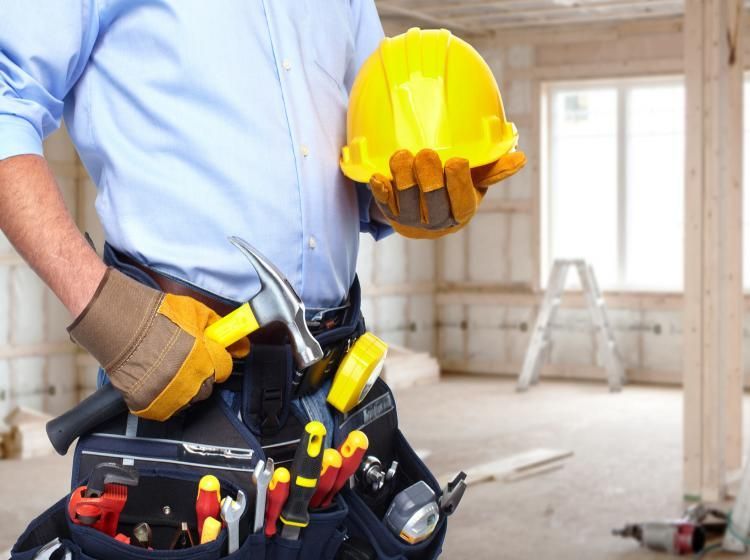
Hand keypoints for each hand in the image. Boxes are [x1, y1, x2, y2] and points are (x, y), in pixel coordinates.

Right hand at [68, 269, 249, 420]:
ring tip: (168, 370)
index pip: (224, 369)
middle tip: (185, 361)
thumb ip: (219, 330)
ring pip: (186, 401)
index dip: (216, 360)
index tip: (208, 356)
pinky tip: (155, 382)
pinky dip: (161, 400)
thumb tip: (240, 344)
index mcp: (205, 361)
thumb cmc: (157, 316)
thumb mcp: (197, 313)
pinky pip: (162, 410)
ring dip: (182, 389)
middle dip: (201, 375)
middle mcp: (191, 383)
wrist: (120, 324)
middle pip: (206, 388)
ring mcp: (169, 397)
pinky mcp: (147, 405)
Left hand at [369, 148, 525, 238]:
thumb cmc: (453, 192)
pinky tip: (377, 176)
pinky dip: (380, 190)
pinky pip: (383, 203)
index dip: (458, 183)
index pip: (461, 202)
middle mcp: (436, 221)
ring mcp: (411, 219)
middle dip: (429, 178)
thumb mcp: (475, 183)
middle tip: (426, 153)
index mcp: (460, 212)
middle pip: (433, 202)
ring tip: (402, 155)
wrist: (421, 215)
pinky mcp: (390, 213)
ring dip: (403, 178)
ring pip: (406, 202)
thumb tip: (521, 158)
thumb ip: (493, 171)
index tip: (456, 161)